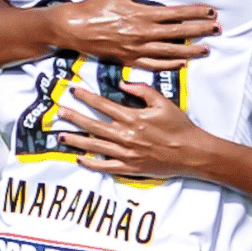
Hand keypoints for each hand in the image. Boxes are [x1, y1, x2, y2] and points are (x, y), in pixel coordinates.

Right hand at [55, 0, 218, 69]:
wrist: (73, 28)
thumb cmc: (96, 6)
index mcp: (142, 14)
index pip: (177, 14)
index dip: (196, 13)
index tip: (211, 12)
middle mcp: (143, 32)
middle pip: (179, 33)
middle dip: (200, 31)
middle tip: (218, 30)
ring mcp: (136, 48)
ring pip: (170, 51)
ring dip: (191, 50)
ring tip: (206, 49)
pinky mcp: (129, 60)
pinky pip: (153, 65)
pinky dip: (169, 65)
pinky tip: (182, 63)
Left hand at [56, 81, 209, 177]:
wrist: (192, 152)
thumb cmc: (180, 126)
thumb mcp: (164, 102)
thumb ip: (143, 90)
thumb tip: (122, 83)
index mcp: (133, 118)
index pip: (103, 105)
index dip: (87, 97)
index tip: (74, 91)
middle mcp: (126, 136)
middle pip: (93, 125)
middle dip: (74, 118)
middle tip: (59, 112)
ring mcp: (126, 153)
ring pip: (95, 146)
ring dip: (77, 140)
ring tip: (62, 136)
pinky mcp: (129, 168)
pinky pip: (105, 166)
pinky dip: (91, 163)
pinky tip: (80, 159)